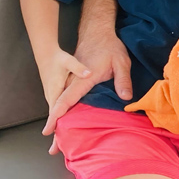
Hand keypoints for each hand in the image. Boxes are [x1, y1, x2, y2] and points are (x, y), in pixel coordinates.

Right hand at [43, 28, 131, 145]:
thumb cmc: (110, 47)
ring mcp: (70, 79)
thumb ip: (123, 80)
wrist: (97, 32)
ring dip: (58, 120)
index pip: (68, 99)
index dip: (58, 115)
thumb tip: (126, 98)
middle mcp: (72, 80)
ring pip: (61, 102)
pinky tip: (64, 123)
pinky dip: (62, 111)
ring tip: (57, 141)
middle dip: (55, 125)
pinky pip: (65, 98)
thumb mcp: (121, 61)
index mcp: (84, 78)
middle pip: (60, 105)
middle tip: (54, 147)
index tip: (51, 129)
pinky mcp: (72, 79)